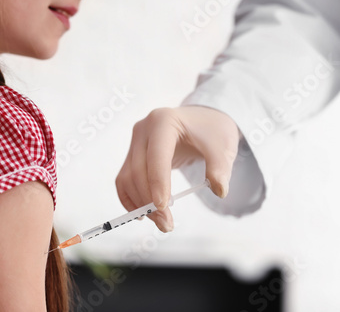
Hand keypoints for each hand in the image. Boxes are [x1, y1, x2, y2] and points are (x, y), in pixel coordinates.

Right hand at [115, 106, 239, 231]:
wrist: (201, 122)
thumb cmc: (211, 131)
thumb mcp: (222, 146)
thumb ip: (220, 167)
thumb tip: (220, 190)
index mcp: (163, 121)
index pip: (156, 155)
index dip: (158, 182)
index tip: (164, 208)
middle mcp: (143, 130)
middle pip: (138, 170)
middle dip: (149, 200)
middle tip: (167, 225)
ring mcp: (134, 142)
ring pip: (127, 178)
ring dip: (140, 204)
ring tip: (161, 223)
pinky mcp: (132, 155)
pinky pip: (124, 180)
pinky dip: (130, 199)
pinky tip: (143, 215)